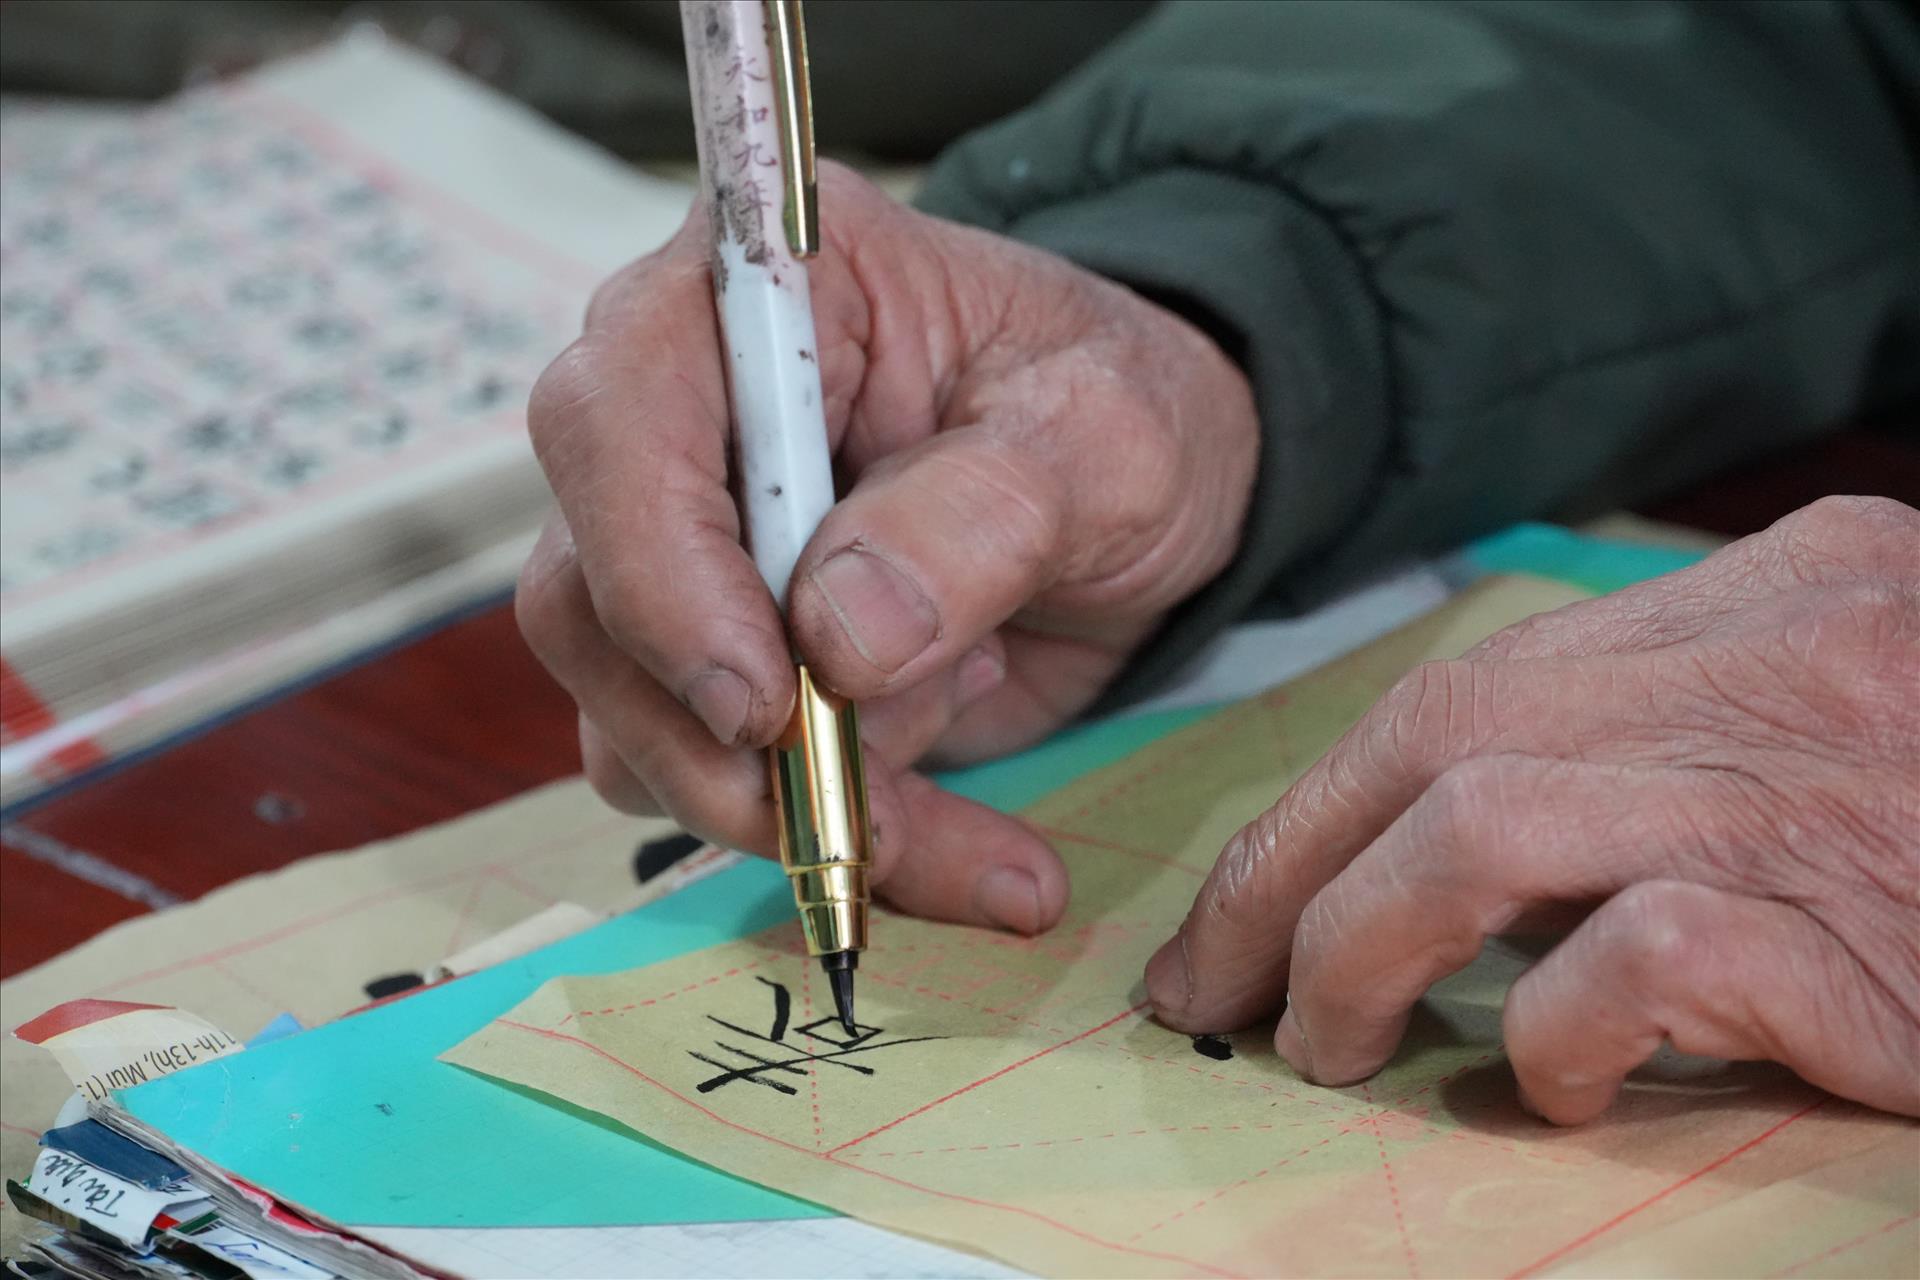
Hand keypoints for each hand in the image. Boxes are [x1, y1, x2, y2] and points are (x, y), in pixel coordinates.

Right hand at [518, 163, 1258, 933]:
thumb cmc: (1118, 415)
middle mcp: (684, 413)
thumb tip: (837, 639)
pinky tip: (948, 823)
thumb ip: (983, 513)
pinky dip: (821, 835)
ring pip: (631, 714)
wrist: (1140, 503)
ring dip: (784, 804)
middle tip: (863, 816)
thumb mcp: (1104, 439)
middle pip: (588, 595)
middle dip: (716, 738)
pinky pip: (706, 782)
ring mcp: (684, 549)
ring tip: (962, 803)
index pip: (618, 415)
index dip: (657, 570)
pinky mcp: (713, 662)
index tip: (761, 704)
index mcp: (762, 291)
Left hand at [1145, 496, 1919, 1123]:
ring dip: (1361, 945)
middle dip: (1286, 869)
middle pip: (1443, 735)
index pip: (1472, 683)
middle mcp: (1790, 657)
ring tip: (1328, 1046)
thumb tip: (1457, 836)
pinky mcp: (1872, 924)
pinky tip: (1558, 1081)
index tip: (1238, 906)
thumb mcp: (1835, 725)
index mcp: (1774, 592)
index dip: (1323, 801)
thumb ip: (1677, 738)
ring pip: (1488, 823)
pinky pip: (1641, 951)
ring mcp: (1828, 784)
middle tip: (1215, 985)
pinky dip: (1559, 1026)